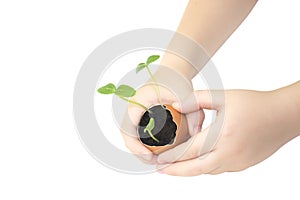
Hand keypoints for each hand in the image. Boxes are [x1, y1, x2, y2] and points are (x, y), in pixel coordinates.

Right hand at [121, 80, 204, 162]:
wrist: (172, 73)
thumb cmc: (176, 81)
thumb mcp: (185, 95)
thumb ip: (192, 112)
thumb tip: (195, 133)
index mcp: (137, 104)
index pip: (128, 130)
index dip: (135, 147)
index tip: (149, 156)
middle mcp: (133, 110)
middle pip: (130, 138)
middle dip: (140, 153)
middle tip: (157, 162)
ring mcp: (137, 114)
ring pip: (135, 138)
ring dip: (144, 150)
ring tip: (160, 159)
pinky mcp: (143, 117)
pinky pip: (141, 134)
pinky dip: (148, 144)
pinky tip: (161, 151)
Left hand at [157, 89, 299, 175]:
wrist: (283, 116)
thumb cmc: (255, 103)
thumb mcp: (224, 97)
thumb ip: (197, 100)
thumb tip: (176, 105)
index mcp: (222, 136)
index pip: (189, 151)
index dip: (171, 156)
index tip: (157, 159)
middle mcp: (229, 154)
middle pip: (195, 168)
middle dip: (176, 171)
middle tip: (160, 170)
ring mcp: (238, 162)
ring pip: (207, 171)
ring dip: (190, 170)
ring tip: (176, 167)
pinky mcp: (244, 164)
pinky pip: (219, 169)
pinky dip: (205, 167)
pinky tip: (198, 161)